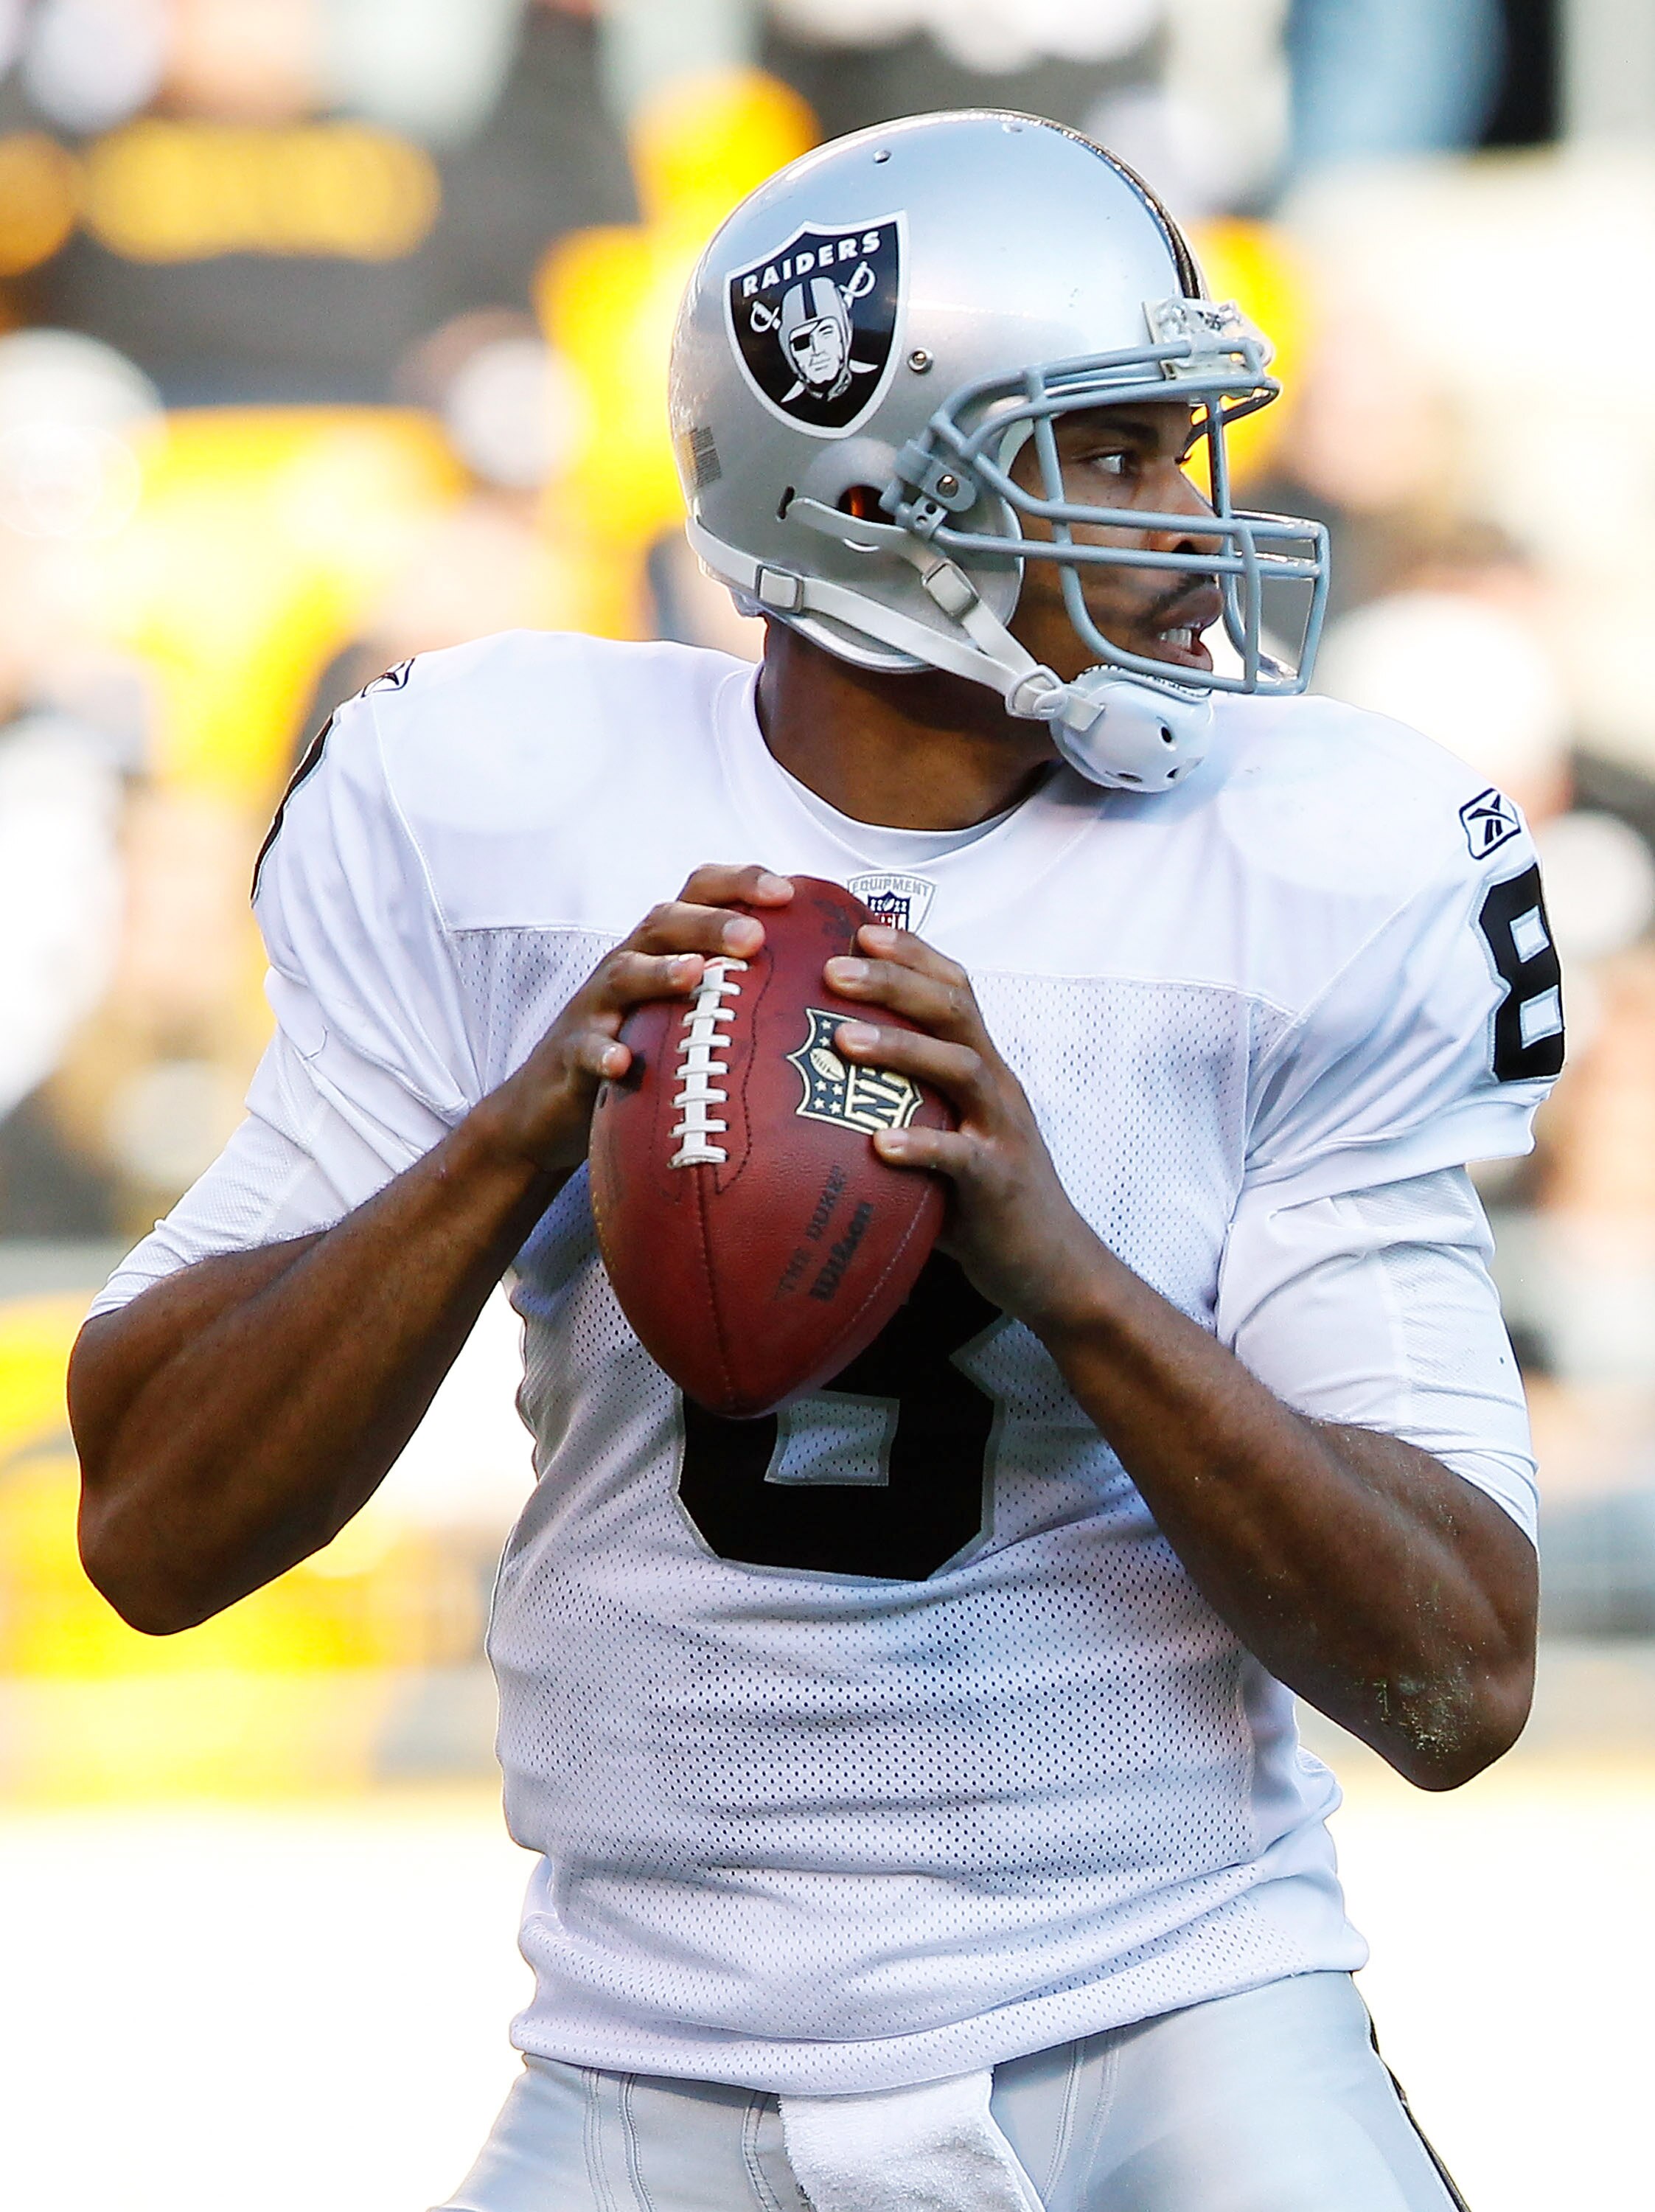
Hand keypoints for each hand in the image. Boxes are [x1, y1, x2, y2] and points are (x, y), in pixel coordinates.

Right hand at [474, 864, 793, 1175]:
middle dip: (709, 923)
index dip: (739, 883)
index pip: (697, 894)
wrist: (549, 1106)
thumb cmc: (638, 1052)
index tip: (788, 892)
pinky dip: (602, 1052)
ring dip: (659, 971)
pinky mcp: (570, 1057)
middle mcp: (627, 965)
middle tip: (756, 936)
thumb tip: (824, 985)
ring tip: (695, 974)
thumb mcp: (685, 1014)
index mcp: (661, 949)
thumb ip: (736, 991)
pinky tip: (624, 1063)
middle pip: (663, 923)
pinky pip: (584, 1050)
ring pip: (623, 975)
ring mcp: (595, 1009)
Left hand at [825, 927, 1102, 1331]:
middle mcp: (996, 1085)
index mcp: (981, 1065)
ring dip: (901, 1049)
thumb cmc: (976, 1194)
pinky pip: (961, 1158)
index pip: (954, 988)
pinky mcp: (1000, 1183)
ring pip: (961, 1068)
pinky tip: (878, 1145)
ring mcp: (1001, 1130)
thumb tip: (807, 1078)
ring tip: (842, 1041)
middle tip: (832, 968)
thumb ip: (897, 1098)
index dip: (912, 952)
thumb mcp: (941, 1129)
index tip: (857, 926)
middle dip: (894, 981)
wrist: (1048, 1263)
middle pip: (953, 1010)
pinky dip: (921, 1147)